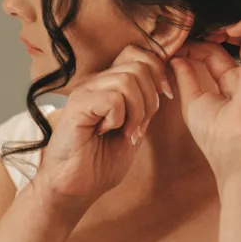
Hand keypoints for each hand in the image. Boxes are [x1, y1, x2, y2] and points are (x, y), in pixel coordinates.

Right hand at [35, 44, 171, 210]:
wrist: (76, 187)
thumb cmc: (100, 163)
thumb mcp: (133, 129)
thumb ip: (144, 106)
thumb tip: (164, 85)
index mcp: (108, 85)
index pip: (138, 54)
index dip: (158, 71)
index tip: (165, 97)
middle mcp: (95, 83)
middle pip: (138, 65)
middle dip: (151, 98)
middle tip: (138, 126)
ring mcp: (84, 92)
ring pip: (128, 80)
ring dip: (136, 111)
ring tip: (124, 131)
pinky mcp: (77, 106)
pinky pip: (113, 99)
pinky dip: (118, 119)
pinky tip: (106, 132)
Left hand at [169, 16, 240, 180]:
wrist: (238, 149)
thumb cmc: (216, 136)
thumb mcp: (192, 103)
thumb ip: (186, 79)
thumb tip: (177, 58)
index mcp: (230, 90)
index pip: (213, 58)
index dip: (195, 48)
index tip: (177, 48)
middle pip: (226, 45)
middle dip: (208, 34)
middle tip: (189, 32)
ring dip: (230, 23)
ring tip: (212, 27)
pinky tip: (229, 29)